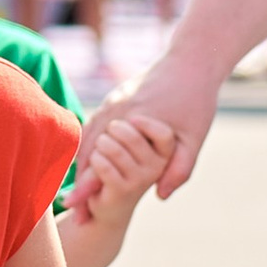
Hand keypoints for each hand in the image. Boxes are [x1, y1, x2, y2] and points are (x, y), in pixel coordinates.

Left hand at [68, 104, 174, 223]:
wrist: (109, 205)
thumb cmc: (117, 165)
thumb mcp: (125, 142)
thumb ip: (130, 128)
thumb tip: (133, 114)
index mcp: (163, 154)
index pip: (164, 134)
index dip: (146, 124)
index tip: (132, 119)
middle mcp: (157, 168)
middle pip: (132, 135)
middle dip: (111, 130)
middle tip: (107, 139)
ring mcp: (141, 180)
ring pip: (113, 149)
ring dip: (100, 145)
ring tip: (100, 152)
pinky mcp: (122, 190)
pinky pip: (103, 165)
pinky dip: (94, 159)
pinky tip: (95, 163)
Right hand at [78, 45, 220, 204]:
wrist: (191, 60)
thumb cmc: (196, 101)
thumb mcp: (194, 138)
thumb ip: (179, 168)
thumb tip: (161, 195)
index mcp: (133, 124)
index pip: (100, 162)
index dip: (86, 187)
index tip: (73, 206)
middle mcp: (116, 113)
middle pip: (87, 152)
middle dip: (77, 180)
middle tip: (70, 206)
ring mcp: (112, 103)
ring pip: (87, 138)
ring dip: (79, 163)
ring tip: (75, 188)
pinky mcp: (114, 98)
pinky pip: (93, 125)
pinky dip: (86, 145)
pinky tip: (86, 159)